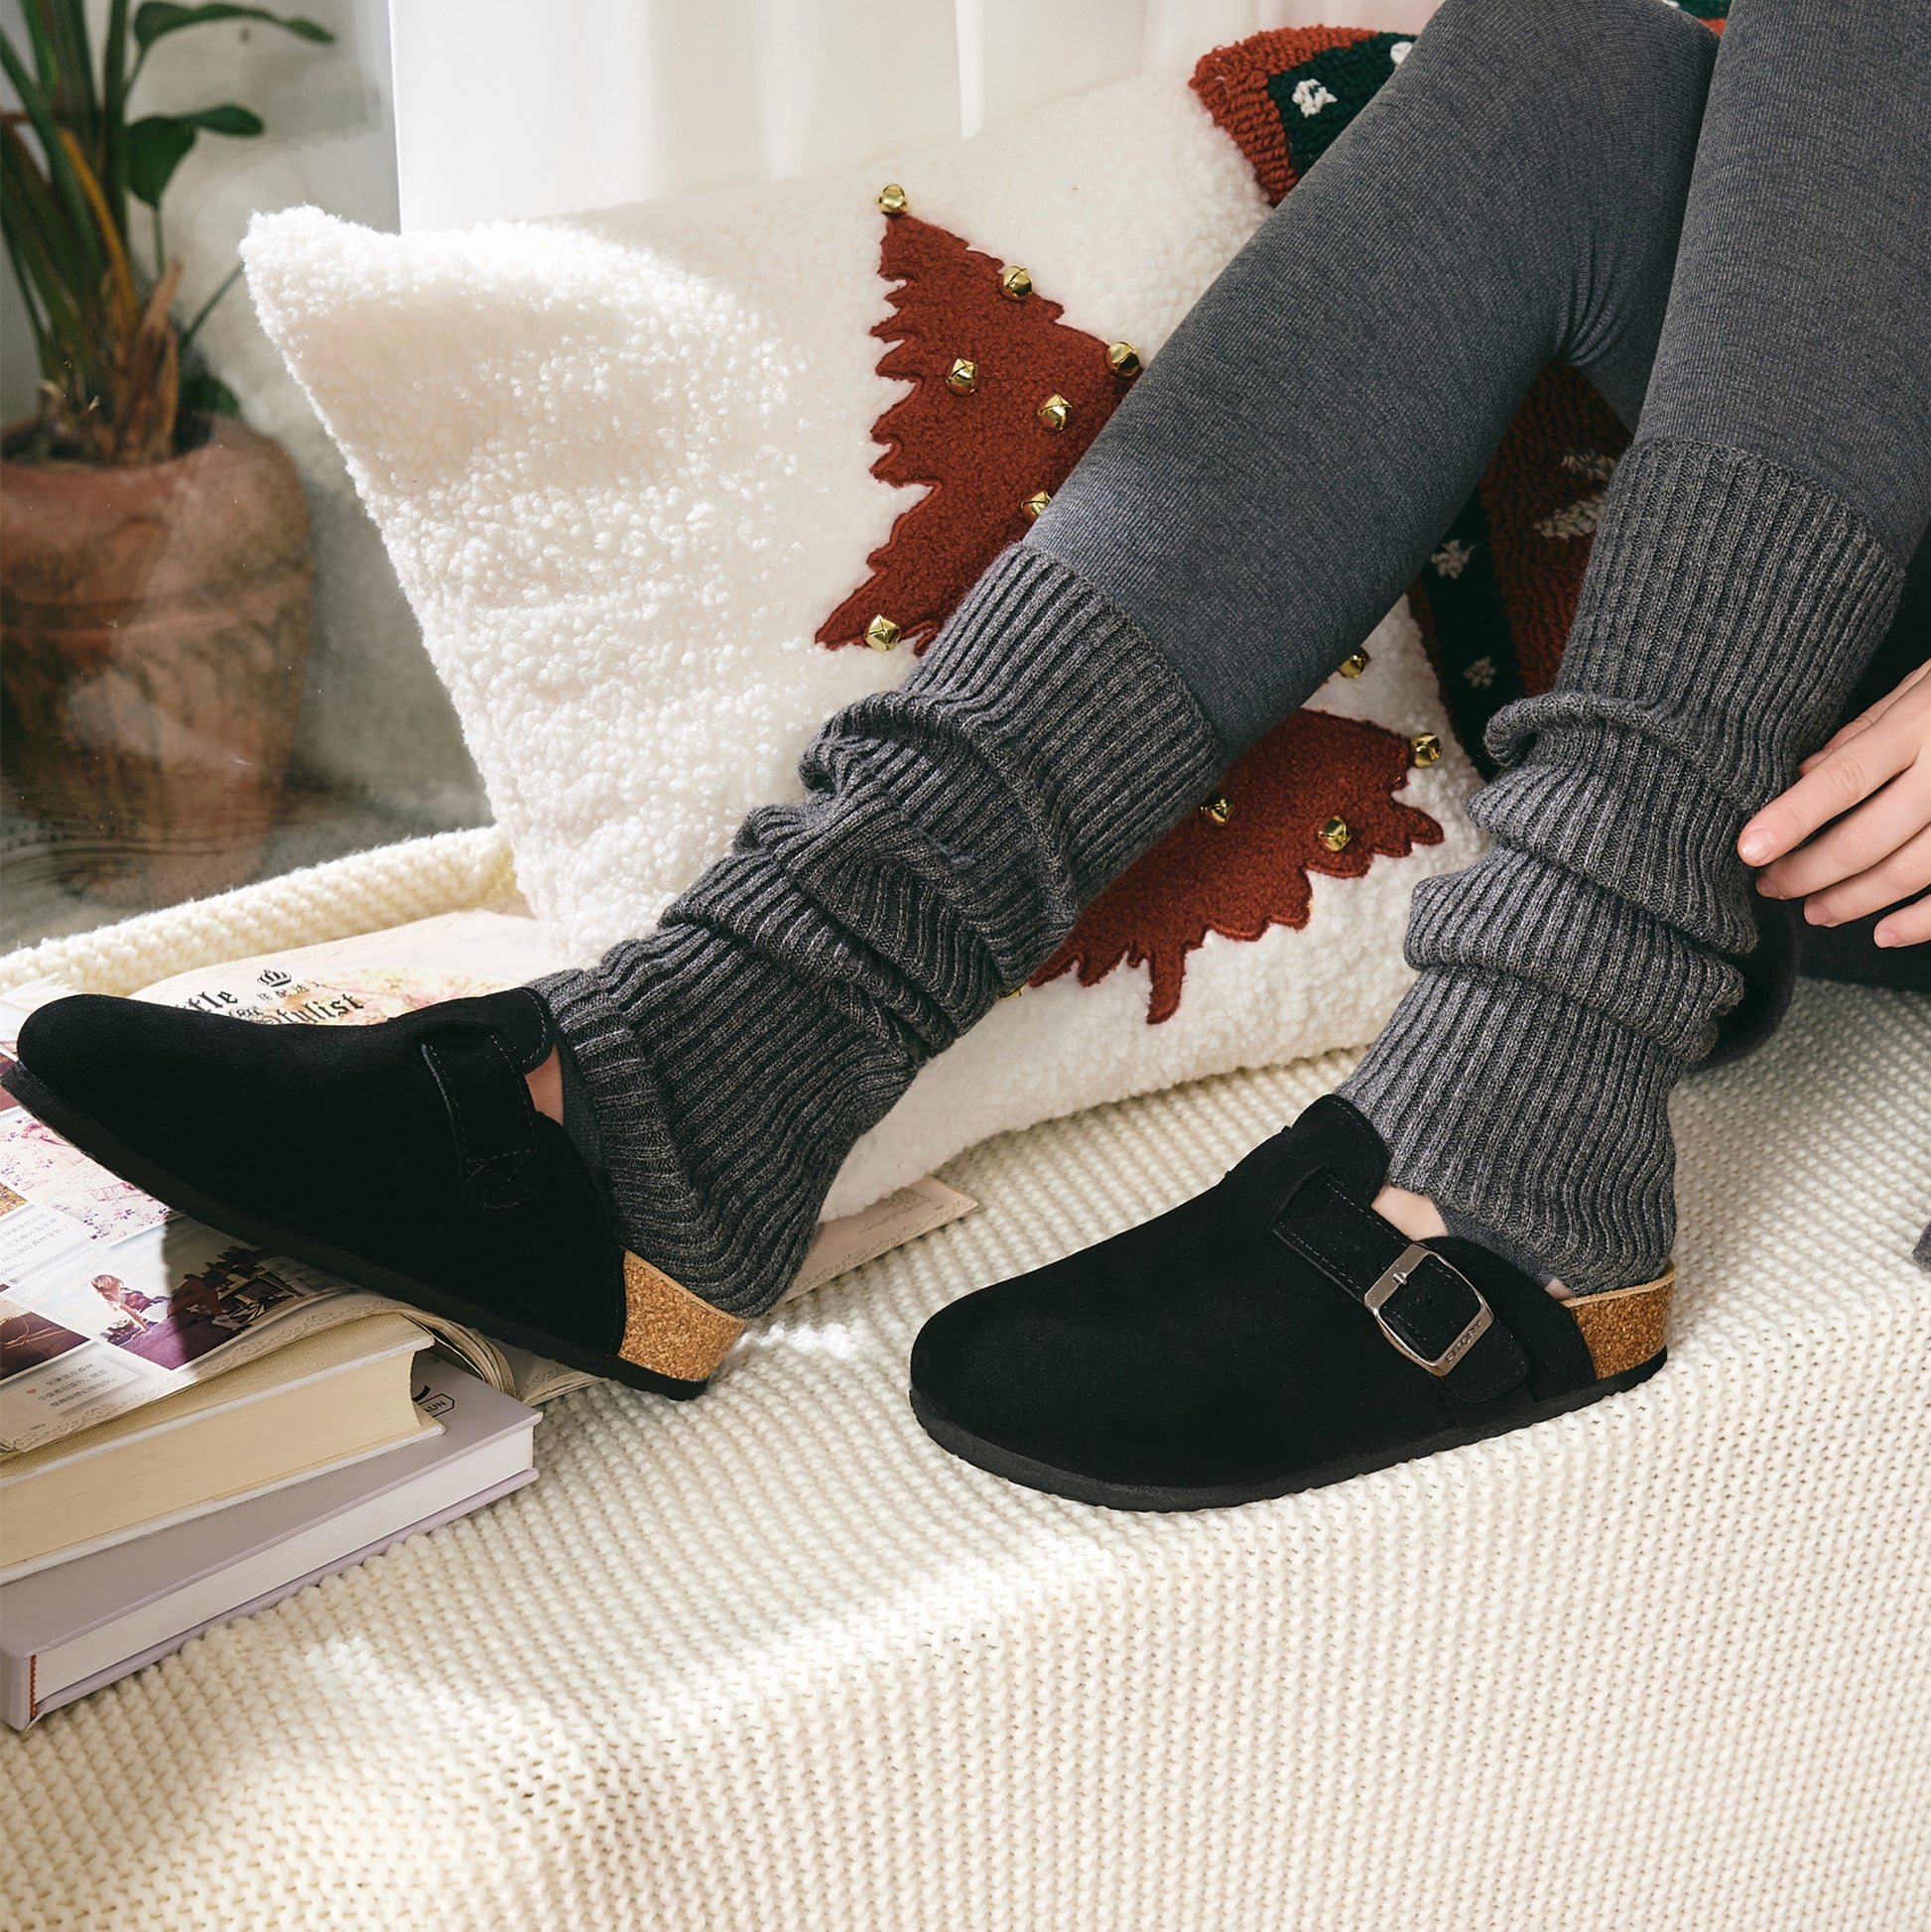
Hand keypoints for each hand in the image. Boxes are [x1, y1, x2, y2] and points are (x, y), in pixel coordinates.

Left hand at [1739, 659, 1930, 946]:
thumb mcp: (1919, 687)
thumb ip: (1864, 732)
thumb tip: (1803, 774)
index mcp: (1920, 725)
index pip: (1844, 779)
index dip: (1793, 818)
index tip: (1748, 849)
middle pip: (1867, 838)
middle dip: (1808, 872)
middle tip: (1769, 886)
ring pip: (1910, 871)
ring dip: (1854, 901)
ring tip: (1814, 911)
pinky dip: (1921, 921)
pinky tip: (1884, 934)